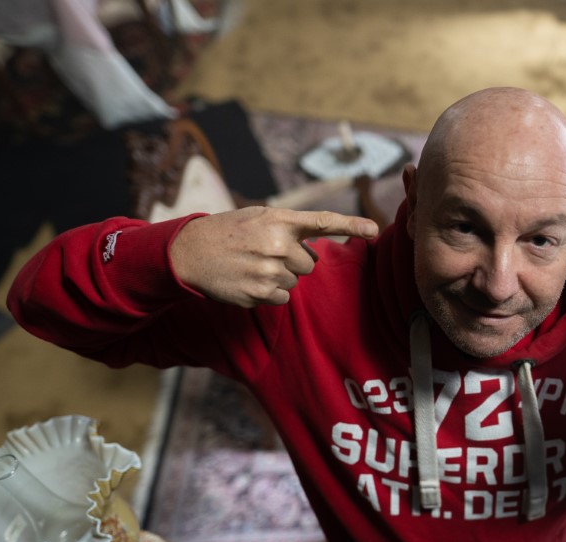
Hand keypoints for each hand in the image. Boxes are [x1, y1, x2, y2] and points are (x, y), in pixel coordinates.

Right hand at [170, 206, 377, 306]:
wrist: (190, 251)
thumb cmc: (229, 232)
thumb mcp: (258, 218)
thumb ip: (289, 230)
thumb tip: (313, 255)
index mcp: (279, 220)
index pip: (324, 222)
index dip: (352, 224)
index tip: (375, 229)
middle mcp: (278, 244)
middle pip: (310, 263)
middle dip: (294, 261)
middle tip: (266, 254)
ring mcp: (269, 270)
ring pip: (295, 281)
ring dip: (279, 276)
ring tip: (252, 265)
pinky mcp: (260, 293)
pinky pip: (282, 298)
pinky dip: (269, 292)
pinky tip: (249, 280)